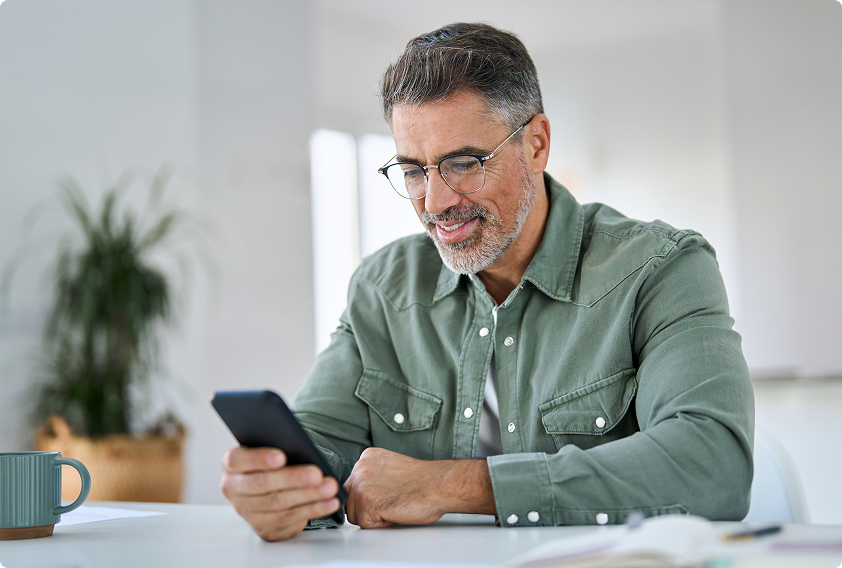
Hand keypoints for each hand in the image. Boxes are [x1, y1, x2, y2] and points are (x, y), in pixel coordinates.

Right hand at [220, 446, 340, 540]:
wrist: (271, 486)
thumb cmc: (273, 462)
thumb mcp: (270, 450)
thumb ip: (278, 446)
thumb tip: (300, 447)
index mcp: (231, 465)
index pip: (237, 460)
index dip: (259, 459)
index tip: (282, 457)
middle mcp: (234, 489)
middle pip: (261, 485)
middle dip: (292, 479)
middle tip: (317, 474)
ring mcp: (247, 512)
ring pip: (278, 504)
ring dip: (308, 496)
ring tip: (329, 487)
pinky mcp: (264, 528)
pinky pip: (290, 519)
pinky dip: (314, 509)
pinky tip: (330, 502)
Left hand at [343, 447, 495, 528]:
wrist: (438, 485)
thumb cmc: (423, 480)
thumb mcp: (391, 468)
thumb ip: (374, 475)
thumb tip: (364, 491)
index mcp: (367, 457)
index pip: (353, 485)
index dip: (370, 496)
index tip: (387, 494)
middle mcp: (360, 467)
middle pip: (350, 500)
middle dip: (367, 507)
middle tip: (391, 502)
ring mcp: (362, 484)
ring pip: (354, 514)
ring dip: (373, 516)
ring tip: (394, 505)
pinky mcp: (367, 502)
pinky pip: (365, 524)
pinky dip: (381, 524)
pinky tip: (395, 511)